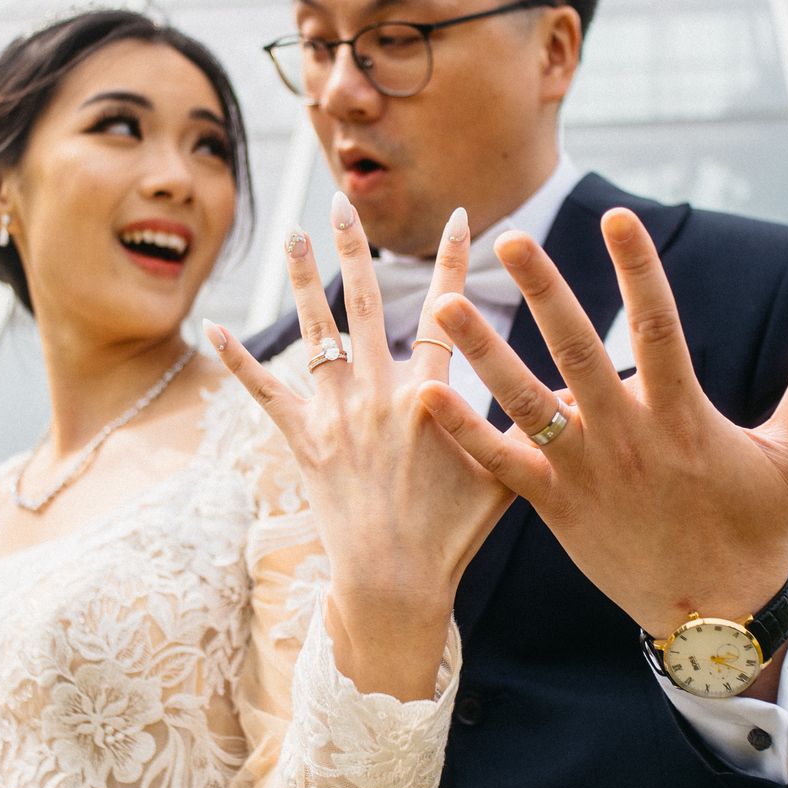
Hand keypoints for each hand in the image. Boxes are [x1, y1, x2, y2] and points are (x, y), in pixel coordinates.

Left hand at [204, 194, 512, 699]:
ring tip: (292, 234)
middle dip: (356, 248)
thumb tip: (572, 396)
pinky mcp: (303, 442)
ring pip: (315, 332)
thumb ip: (527, 431)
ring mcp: (336, 416)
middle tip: (341, 202)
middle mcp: (379, 395)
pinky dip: (239, 360)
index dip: (455, 263)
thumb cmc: (451, 538)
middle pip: (366, 306)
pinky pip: (265, 392)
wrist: (393, 585)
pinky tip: (214, 327)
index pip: (449, 316)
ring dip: (302, 279)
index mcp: (430, 399)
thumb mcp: (504, 480)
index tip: (462, 217)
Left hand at [423, 207, 787, 648]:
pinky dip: (463, 433)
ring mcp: (585, 473)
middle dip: (544, 292)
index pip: (659, 325)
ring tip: (442, 307)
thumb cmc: (759, 528)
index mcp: (683, 416)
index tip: (617, 216)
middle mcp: (627, 438)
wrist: (716, 618)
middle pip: (578, 353)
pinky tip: (424, 398)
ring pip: (524, 404)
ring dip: (482, 354)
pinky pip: (500, 467)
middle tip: (510, 239)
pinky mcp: (556, 508)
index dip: (638, 269)